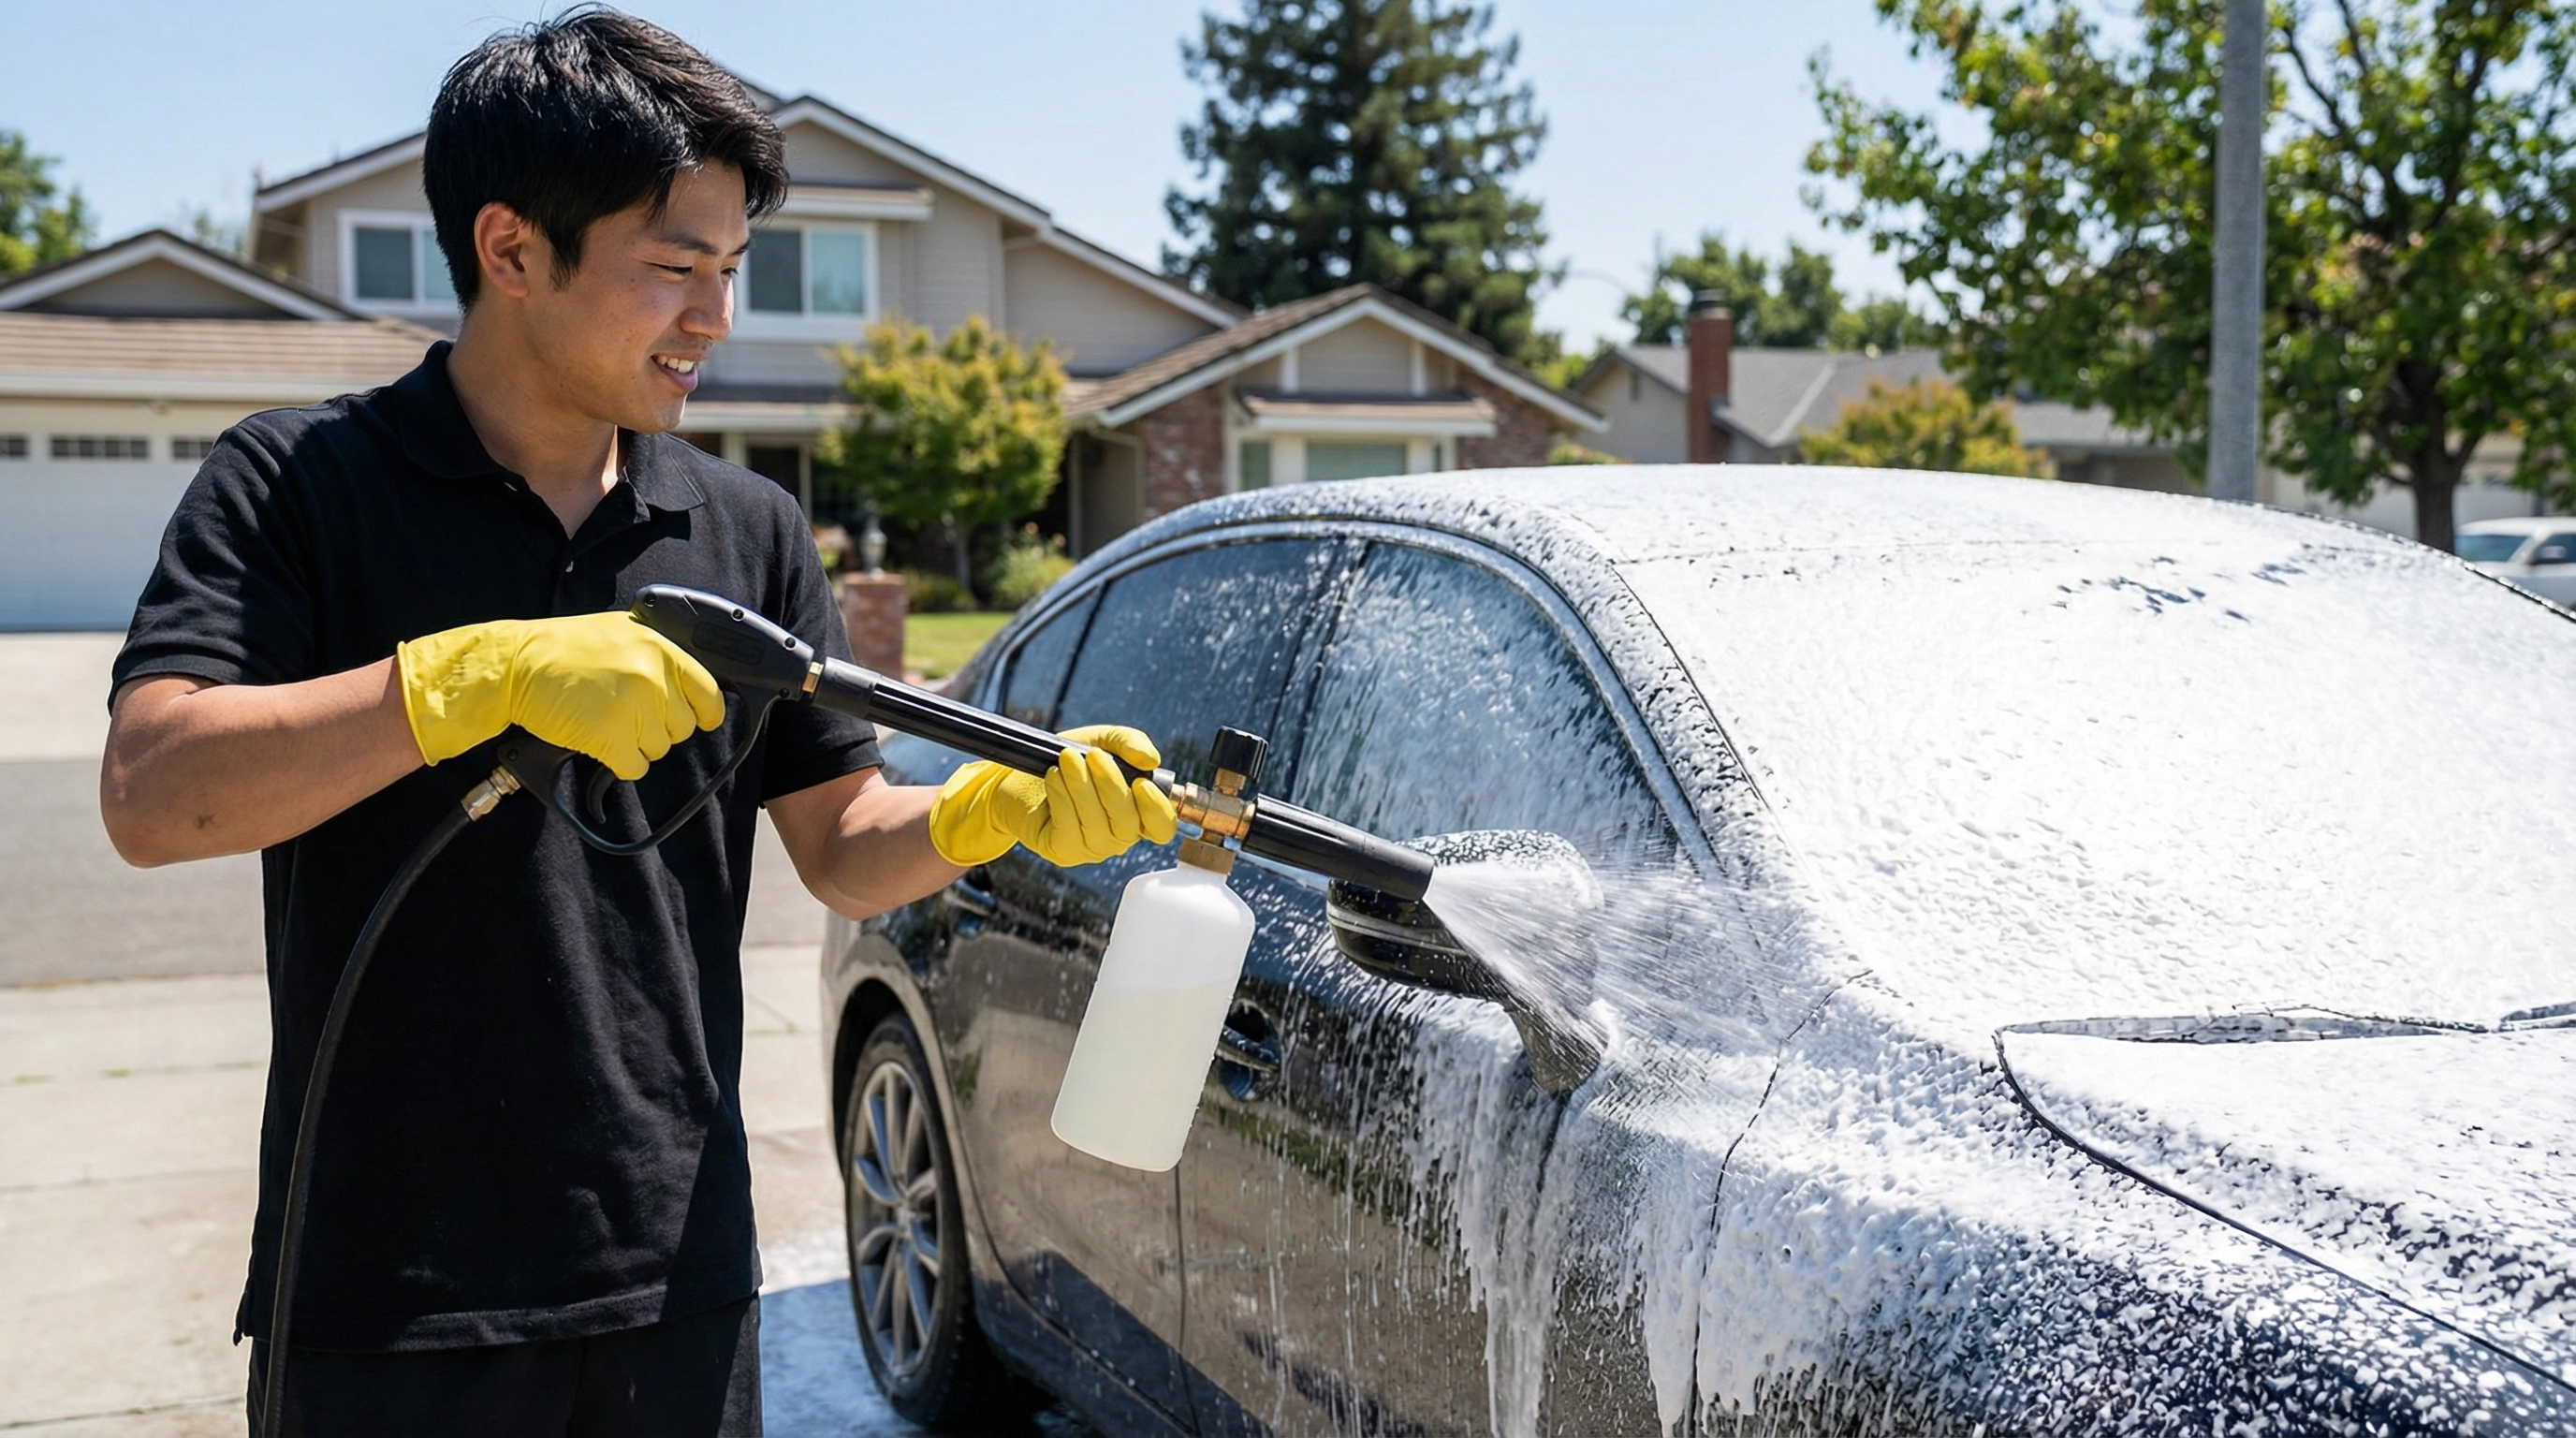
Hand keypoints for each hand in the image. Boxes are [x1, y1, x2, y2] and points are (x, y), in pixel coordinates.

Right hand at [396, 612, 724, 779]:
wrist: (516, 664)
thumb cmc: (562, 648)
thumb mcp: (620, 632)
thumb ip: (656, 655)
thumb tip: (686, 684)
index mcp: (660, 649)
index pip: (708, 693)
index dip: (705, 712)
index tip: (701, 719)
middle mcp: (652, 678)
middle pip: (682, 728)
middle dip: (658, 728)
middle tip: (626, 714)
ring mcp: (633, 708)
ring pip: (658, 749)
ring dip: (635, 744)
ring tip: (605, 720)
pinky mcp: (610, 737)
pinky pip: (634, 767)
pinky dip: (619, 763)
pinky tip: (600, 742)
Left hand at [927, 725, 1180, 867]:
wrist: (1016, 776)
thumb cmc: (1065, 761)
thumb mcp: (1100, 741)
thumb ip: (1129, 744)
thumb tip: (1151, 760)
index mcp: (1135, 813)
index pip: (1161, 827)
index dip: (1157, 810)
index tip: (1141, 783)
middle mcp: (1117, 836)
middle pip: (1128, 824)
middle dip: (1111, 785)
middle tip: (1091, 756)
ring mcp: (1090, 848)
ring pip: (1097, 825)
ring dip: (1081, 787)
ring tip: (1066, 760)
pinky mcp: (1062, 850)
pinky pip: (1069, 829)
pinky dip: (1063, 798)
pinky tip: (1054, 777)